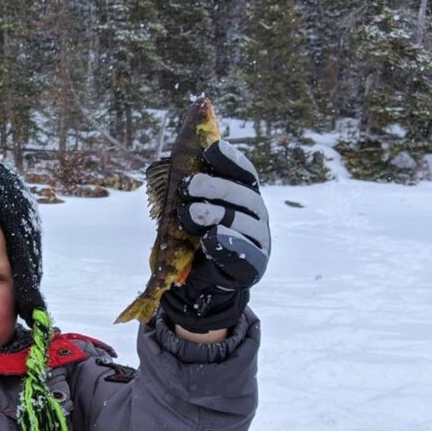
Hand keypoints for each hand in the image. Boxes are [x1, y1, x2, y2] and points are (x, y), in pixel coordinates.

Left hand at [161, 140, 269, 332]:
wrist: (203, 281)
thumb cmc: (196, 237)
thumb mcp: (190, 210)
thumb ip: (188, 190)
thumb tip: (172, 161)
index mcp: (244, 194)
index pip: (243, 172)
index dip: (229, 159)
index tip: (211, 149)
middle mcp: (256, 213)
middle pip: (242, 195)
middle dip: (215, 188)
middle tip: (188, 186)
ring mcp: (259, 239)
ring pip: (243, 222)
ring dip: (217, 215)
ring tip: (192, 213)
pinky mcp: (254, 265)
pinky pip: (244, 253)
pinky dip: (228, 244)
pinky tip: (211, 237)